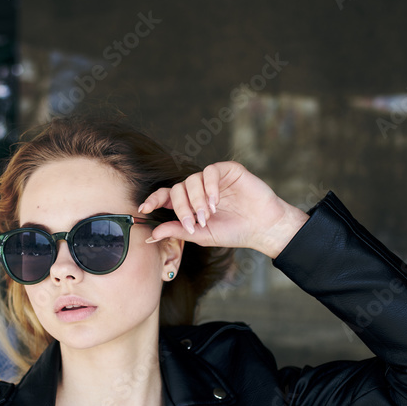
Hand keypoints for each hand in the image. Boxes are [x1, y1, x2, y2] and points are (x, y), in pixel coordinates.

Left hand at [138, 161, 310, 257]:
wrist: (262, 228)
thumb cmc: (233, 232)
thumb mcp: (201, 235)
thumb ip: (178, 231)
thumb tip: (151, 235)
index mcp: (189, 203)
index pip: (166, 196)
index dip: (153, 199)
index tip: (144, 208)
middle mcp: (198, 188)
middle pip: (177, 189)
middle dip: (182, 208)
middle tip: (194, 223)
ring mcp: (212, 178)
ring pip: (191, 180)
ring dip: (196, 200)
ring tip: (208, 215)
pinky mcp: (227, 170)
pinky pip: (210, 171)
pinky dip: (209, 187)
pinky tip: (215, 202)